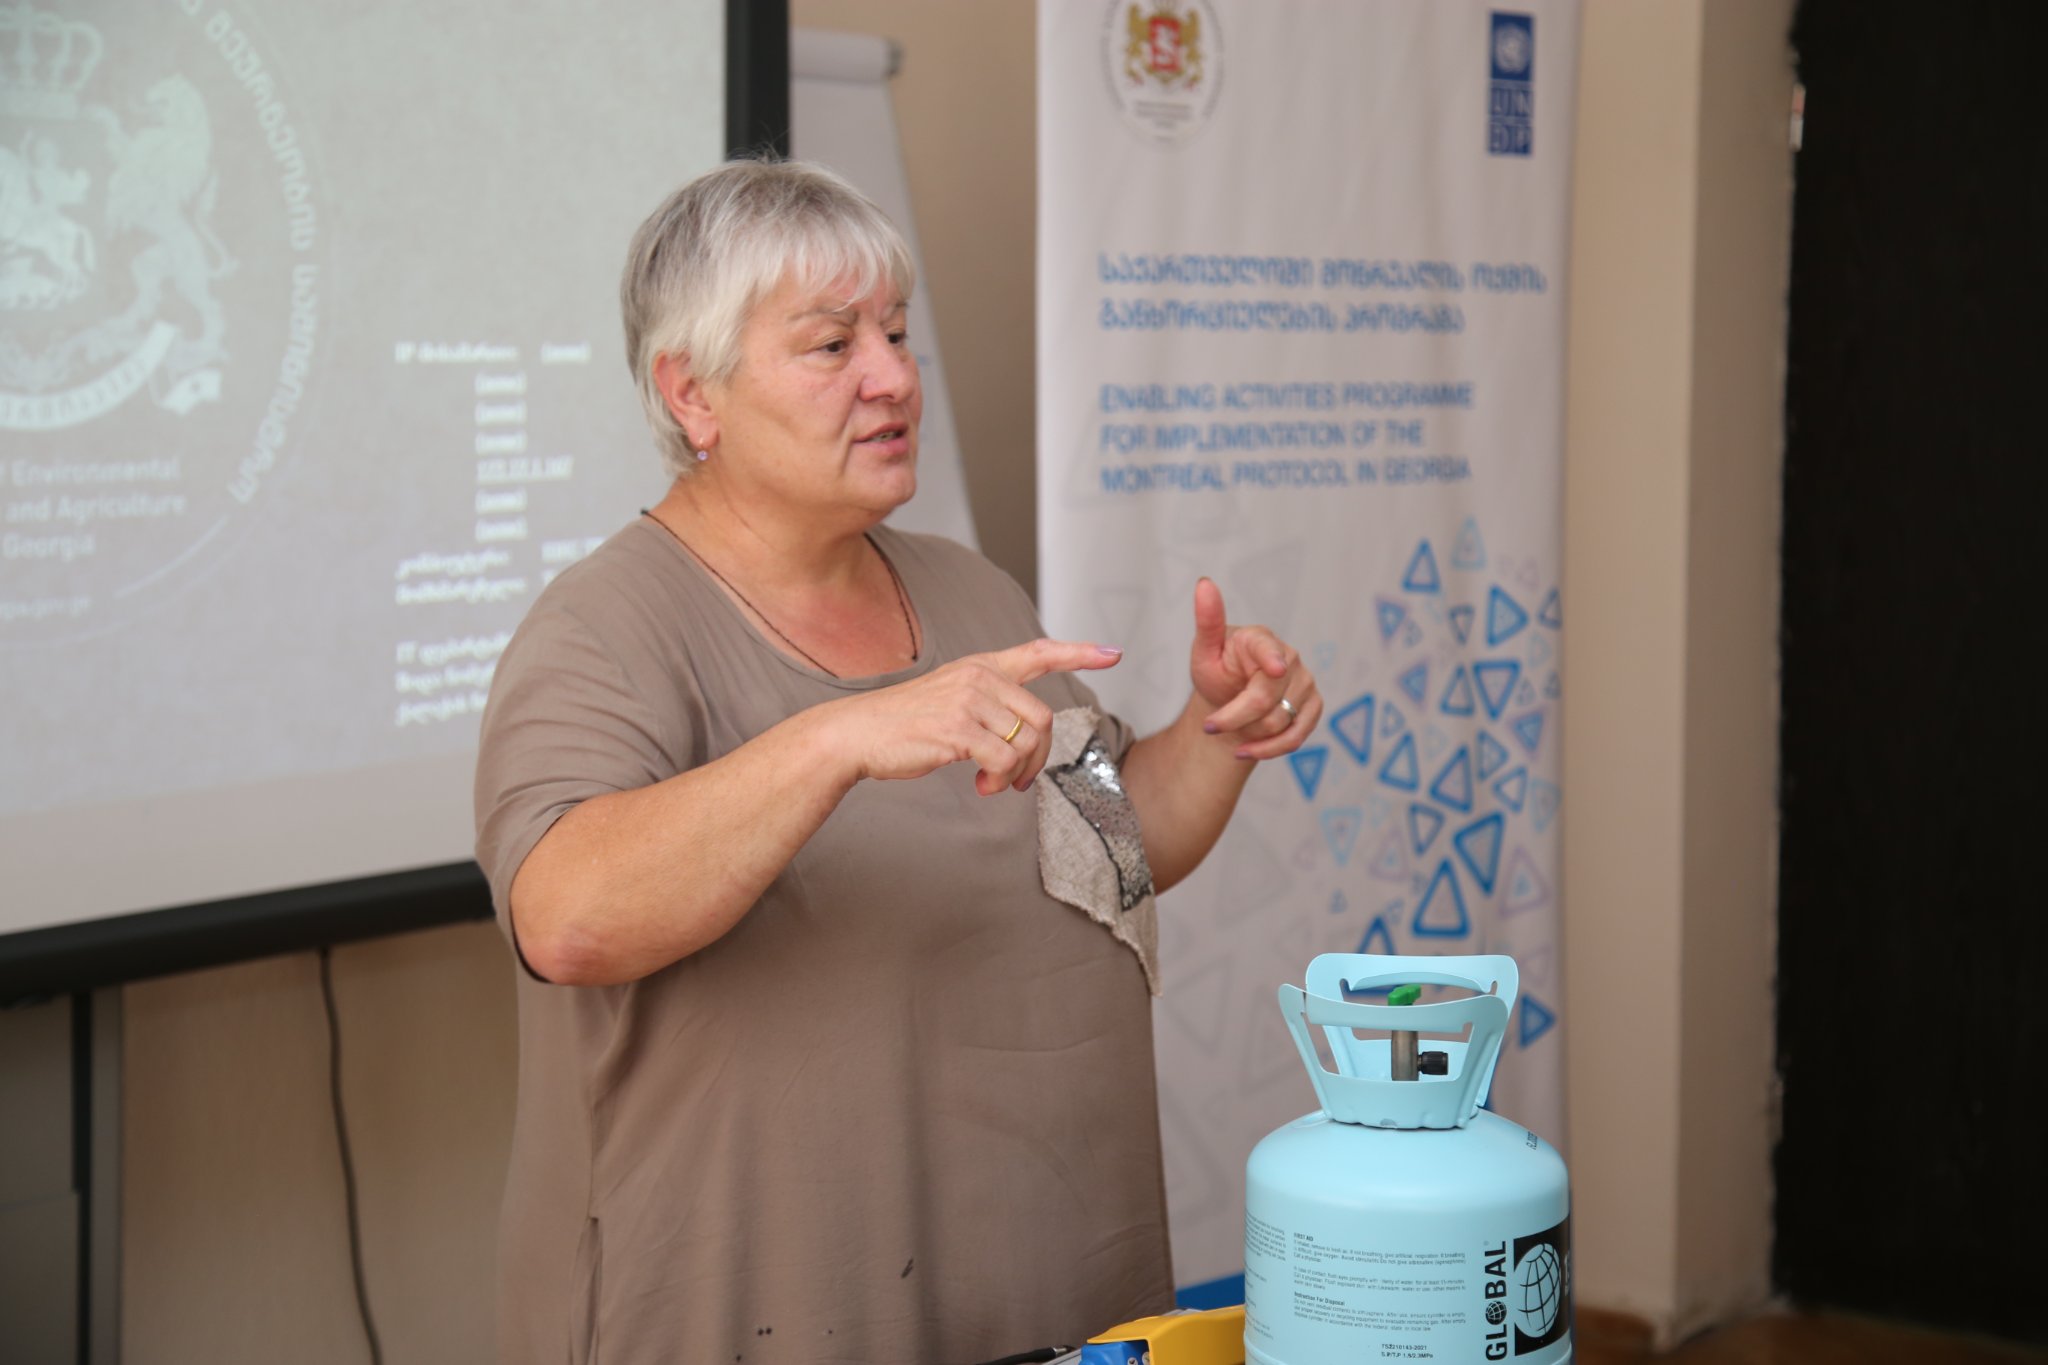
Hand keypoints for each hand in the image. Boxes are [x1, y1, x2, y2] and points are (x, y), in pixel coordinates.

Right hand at [829, 638, 1124, 795]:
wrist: (857, 733)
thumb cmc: (904, 724)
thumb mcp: (950, 699)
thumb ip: (987, 704)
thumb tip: (1025, 735)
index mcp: (980, 666)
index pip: (1038, 652)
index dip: (1079, 652)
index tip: (1112, 653)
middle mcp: (979, 677)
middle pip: (1043, 719)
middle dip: (1038, 757)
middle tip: (1016, 779)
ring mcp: (969, 700)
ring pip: (1028, 742)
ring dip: (1017, 773)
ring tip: (991, 781)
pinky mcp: (959, 728)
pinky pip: (1006, 760)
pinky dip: (999, 781)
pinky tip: (980, 784)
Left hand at [1188, 578, 1320, 759]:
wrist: (1229, 702)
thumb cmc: (1216, 673)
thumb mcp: (1203, 651)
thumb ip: (1207, 621)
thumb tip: (1204, 583)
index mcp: (1261, 638)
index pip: (1270, 651)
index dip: (1272, 660)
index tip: (1275, 669)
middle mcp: (1290, 657)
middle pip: (1266, 699)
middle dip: (1234, 717)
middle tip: (1211, 725)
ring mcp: (1306, 682)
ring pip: (1279, 722)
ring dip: (1248, 733)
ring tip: (1230, 728)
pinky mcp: (1314, 706)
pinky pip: (1295, 737)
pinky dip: (1268, 749)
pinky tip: (1245, 750)